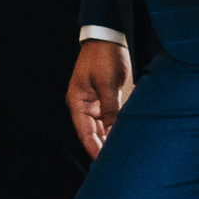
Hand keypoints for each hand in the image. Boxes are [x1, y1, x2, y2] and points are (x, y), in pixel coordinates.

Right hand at [68, 39, 130, 157]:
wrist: (109, 36)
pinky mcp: (103, 97)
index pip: (84, 132)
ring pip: (99, 126)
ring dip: (107, 138)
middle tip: (115, 162)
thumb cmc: (104, 56)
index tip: (104, 163)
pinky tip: (121, 136)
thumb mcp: (107, 83)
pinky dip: (113, 127)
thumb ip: (110, 109)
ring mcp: (92, 101)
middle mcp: (82, 104)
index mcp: (77, 101)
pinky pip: (107, 117)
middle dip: (101, 146)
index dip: (93, 149)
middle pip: (90, 132)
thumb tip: (112, 132)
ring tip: (120, 153)